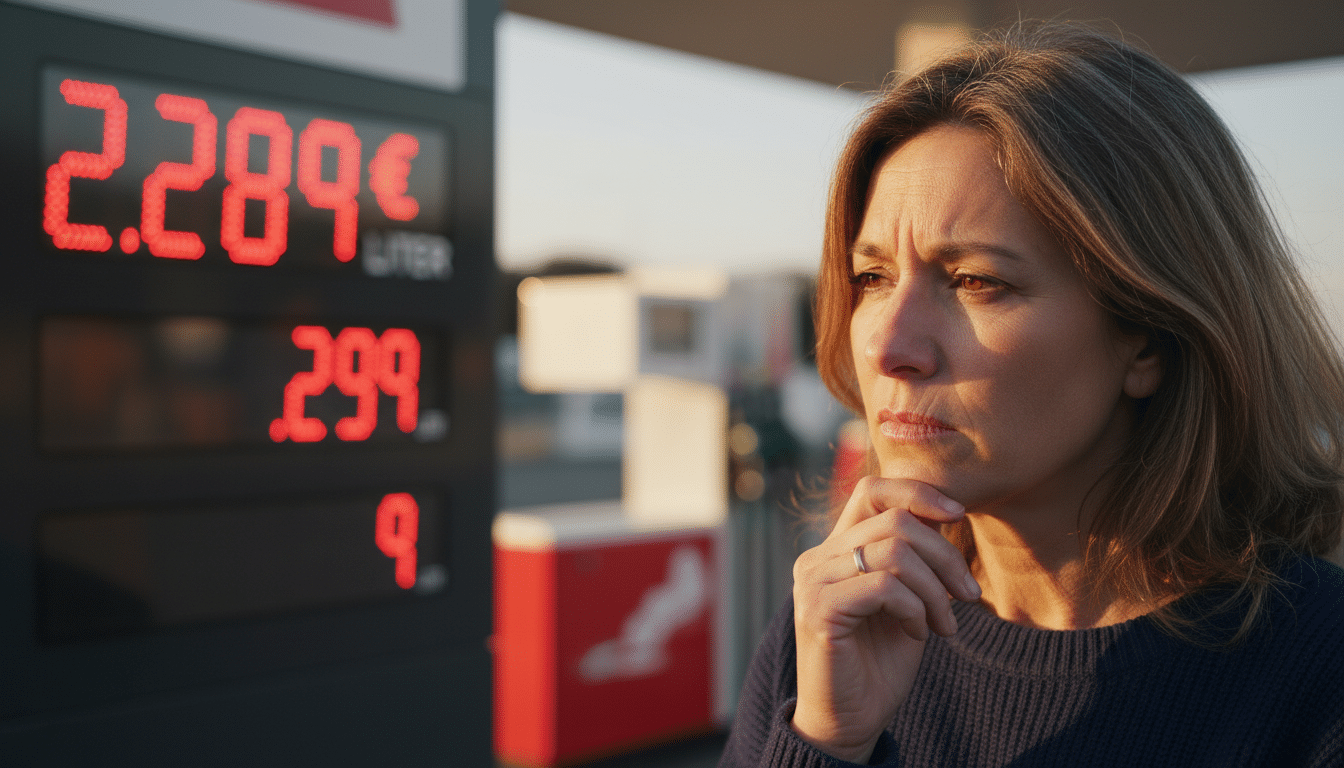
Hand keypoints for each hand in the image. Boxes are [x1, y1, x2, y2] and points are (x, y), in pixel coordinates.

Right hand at [790, 476, 979, 762]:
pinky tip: (919, 634)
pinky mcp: (817, 610)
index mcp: (836, 549)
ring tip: (945, 624)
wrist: (851, 720)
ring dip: (936, 591)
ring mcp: (813, 582)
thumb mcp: (908, 599)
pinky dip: (915, 609)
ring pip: (895, 552)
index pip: (872, 491)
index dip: (918, 492)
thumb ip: (915, 558)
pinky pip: (884, 587)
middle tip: (969, 596)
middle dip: (946, 556)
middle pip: (895, 522)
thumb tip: (950, 512)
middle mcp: (817, 558)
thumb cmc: (880, 661)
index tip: (958, 515)